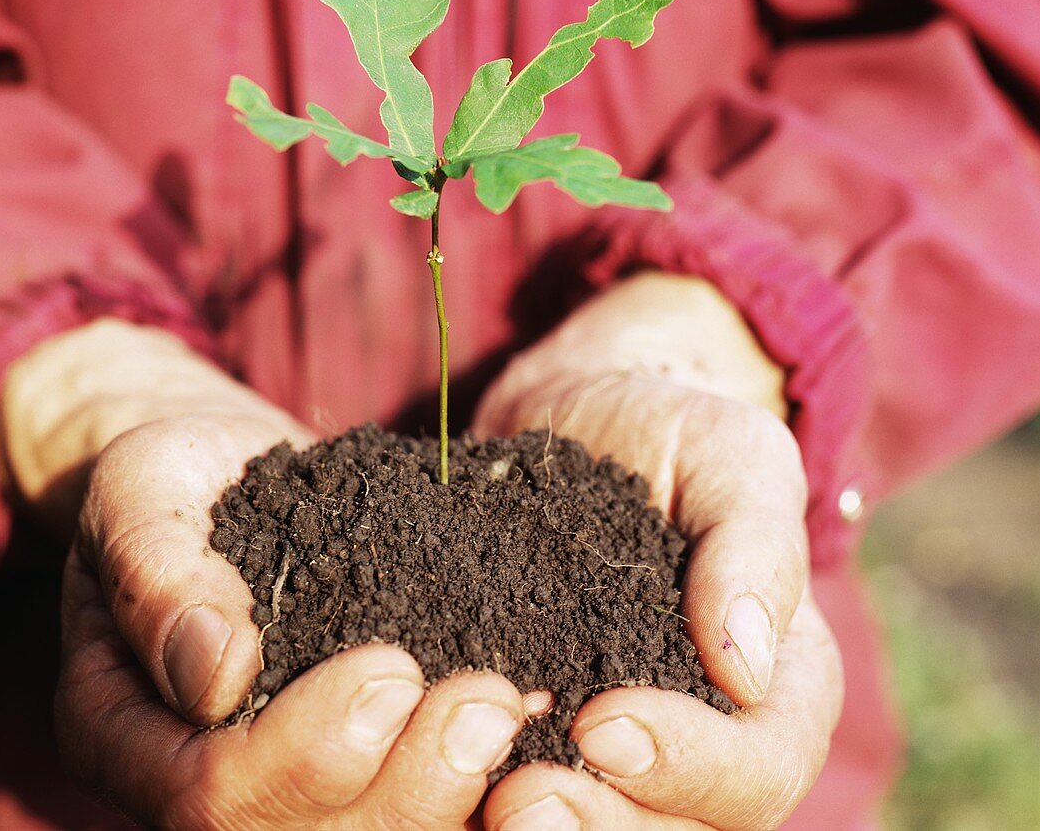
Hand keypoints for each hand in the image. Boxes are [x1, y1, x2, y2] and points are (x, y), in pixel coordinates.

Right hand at [5, 321, 528, 827]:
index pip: (210, 798)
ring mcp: (293, 764)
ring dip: (453, 788)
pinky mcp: (361, 739)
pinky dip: (481, 764)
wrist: (222, 464)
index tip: (391, 668)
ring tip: (515, 709)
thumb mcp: (142, 497)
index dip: (308, 752)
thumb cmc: (171, 477)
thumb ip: (159, 579)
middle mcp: (209, 774)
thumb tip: (215, 677)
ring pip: (372, 828)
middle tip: (488, 705)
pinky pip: (416, 777)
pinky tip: (542, 711)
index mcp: (135, 735)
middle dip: (406, 787)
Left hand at [473, 273, 843, 829]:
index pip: (761, 768)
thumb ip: (755, 546)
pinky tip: (426, 766)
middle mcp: (704, 735)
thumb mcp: (731, 456)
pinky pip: (515, 781)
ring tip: (478, 800)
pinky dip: (474, 793)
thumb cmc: (668, 431)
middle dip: (599, 824)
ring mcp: (617, 742)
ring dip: (540, 828)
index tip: (603, 719)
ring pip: (597, 822)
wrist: (576, 415)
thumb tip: (748, 668)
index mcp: (778, 686)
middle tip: (517, 800)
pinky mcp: (536, 728)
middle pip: (675, 830)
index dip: (692, 767)